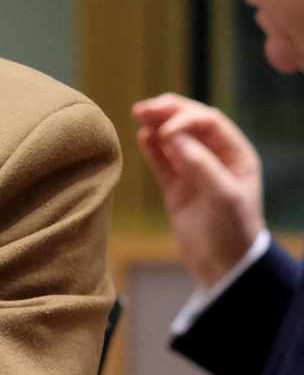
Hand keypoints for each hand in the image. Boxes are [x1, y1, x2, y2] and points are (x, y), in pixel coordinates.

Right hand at [132, 93, 263, 284]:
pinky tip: (141, 137)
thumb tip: (169, 134)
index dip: (185, 118)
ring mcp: (194, 172)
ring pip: (173, 140)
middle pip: (190, 125)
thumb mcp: (222, 195)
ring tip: (137, 115)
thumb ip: (198, 162)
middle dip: (167, 113)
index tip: (164, 130)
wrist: (222, 266)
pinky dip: (152, 149)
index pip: (209, 122)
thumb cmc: (231, 229)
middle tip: (142, 108)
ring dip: (156, 126)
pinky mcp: (176, 187)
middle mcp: (216, 158)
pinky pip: (162, 161)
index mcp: (236, 155)